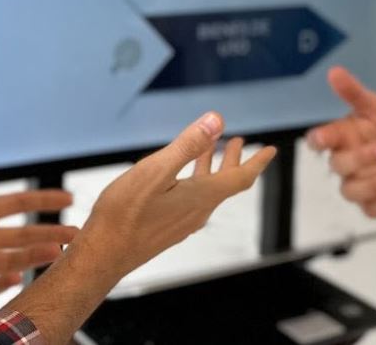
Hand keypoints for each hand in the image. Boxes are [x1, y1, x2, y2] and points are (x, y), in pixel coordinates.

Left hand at [0, 123, 78, 302]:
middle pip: (24, 234)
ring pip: (13, 258)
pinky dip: (2, 282)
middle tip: (78, 234)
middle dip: (50, 233)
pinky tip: (16, 276)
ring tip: (56, 252)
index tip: (68, 198)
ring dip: (34, 256)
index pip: (18, 203)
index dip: (43, 200)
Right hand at [75, 111, 277, 280]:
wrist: (104, 254)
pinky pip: (193, 200)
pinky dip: (197, 180)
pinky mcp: (169, 227)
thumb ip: (187, 145)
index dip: (258, 162)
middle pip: (226, 184)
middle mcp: (197, 212)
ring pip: (208, 191)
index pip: (240, 178)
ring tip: (211, 150)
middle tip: (238, 141)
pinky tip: (181, 176)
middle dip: (234, 160)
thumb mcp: (156, 170)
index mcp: (201, 197)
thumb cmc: (125, 213)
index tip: (271, 150)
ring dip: (213, 169)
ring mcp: (183, 222)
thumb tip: (217, 121)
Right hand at [306, 65, 375, 216]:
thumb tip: (334, 71)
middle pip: (338, 166)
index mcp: (339, 138)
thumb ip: (354, 93)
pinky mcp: (370, 204)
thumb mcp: (375, 108)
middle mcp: (342, 163)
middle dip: (363, 158)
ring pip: (352, 192)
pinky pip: (372, 208)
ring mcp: (355, 186)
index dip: (319, 140)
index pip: (317, 141)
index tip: (325, 136)